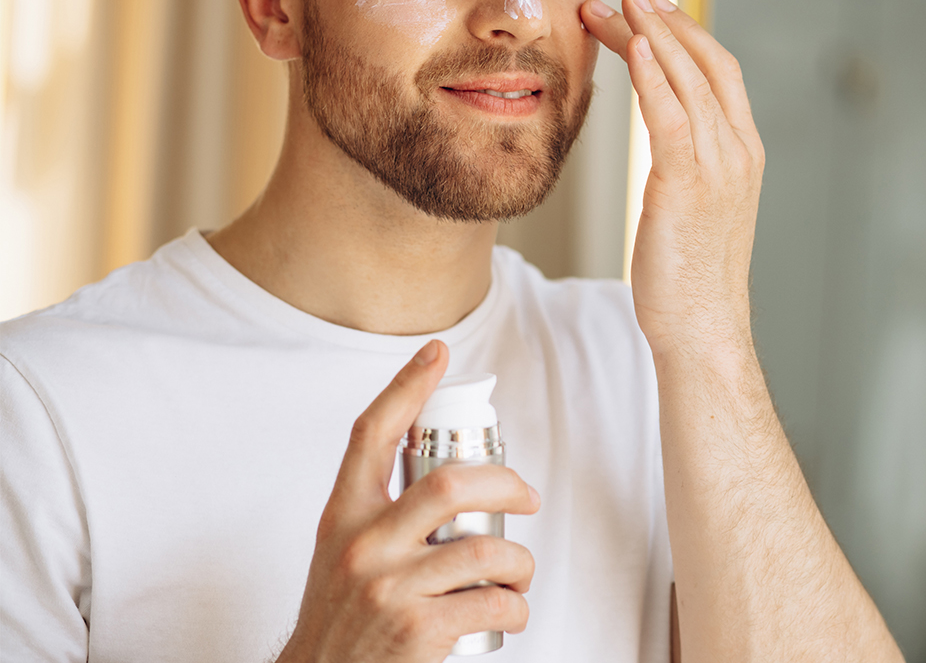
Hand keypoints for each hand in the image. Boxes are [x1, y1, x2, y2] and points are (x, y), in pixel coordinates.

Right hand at [279, 340, 540, 662]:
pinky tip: (512, 611)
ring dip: (519, 561)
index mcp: (343, 517)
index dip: (406, 386)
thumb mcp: (342, 554)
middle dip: (504, 482)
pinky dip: (516, 606)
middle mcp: (363, 546)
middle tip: (527, 496)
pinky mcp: (417, 629)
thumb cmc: (341, 617)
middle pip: (448, 484)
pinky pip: (491, 602)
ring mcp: (389, 588)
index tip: (437, 352)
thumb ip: (382, 516)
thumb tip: (449, 484)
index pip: (370, 435)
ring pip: (483, 548)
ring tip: (519, 574)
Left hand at [582, 0, 764, 360]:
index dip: (687, 33)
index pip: (720, 72)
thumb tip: (666, 141)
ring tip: (615, 6)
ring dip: (648, 35)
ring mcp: (718, 166)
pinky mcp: (686, 185)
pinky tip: (630, 46)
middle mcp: (738, 151)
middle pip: (704, 64)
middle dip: (664, 22)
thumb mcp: (698, 210)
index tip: (654, 10)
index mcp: (744, 153)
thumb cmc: (692, 278)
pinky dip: (653, 75)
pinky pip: (670, 115)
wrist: (703, 328)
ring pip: (686, 80)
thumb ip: (690, 167)